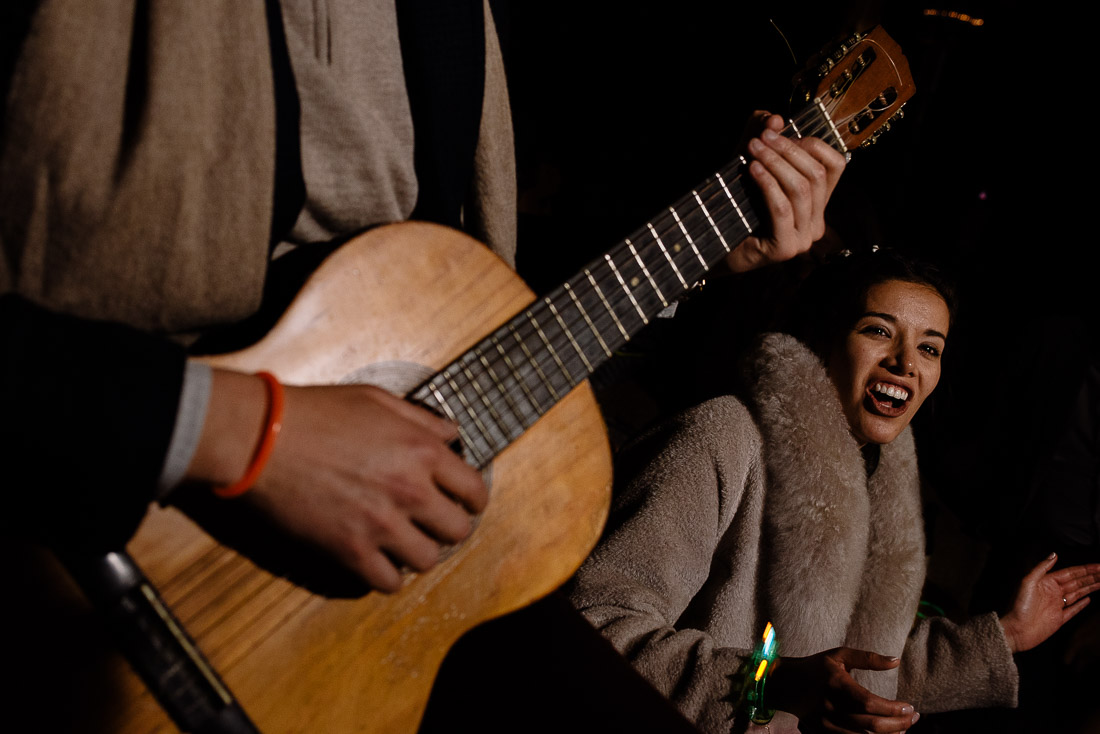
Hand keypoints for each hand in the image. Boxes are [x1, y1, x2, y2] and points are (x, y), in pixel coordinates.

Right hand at [187, 370, 487, 591]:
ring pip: (428, 561)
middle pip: (458, 530)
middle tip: (432, 523)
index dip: (472, 499)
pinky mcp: (349, 551)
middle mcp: (411, 491)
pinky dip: (386, 575)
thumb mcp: (375, 400)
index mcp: (422, 451)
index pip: (474, 490)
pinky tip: (377, 559)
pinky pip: (388, 583)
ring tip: (403, 541)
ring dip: (418, 552)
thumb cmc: (314, 413)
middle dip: (448, 527)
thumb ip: (420, 419)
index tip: (463, 502)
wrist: (260, 438)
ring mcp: (381, 525)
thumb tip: (451, 434)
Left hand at [725, 113, 845, 272]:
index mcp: (817, 204)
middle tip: (761, 137)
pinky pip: (782, 208)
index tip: (781, 133)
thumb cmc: (734, 204)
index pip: (835, 165)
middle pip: (816, 174)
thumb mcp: (751, 163)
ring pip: (801, 189)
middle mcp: (816, 222)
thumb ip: (763, 137)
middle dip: (787, 150)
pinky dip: (767, 184)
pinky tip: (752, 169)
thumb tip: (776, 119)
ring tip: (752, 149)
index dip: (812, 144)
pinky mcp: (785, 248)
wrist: (712, 245)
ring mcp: (803, 239)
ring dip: (775, 163)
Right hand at [769, 647, 919, 732]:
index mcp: (836, 684)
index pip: (870, 703)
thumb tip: (896, 660)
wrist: (785, 685)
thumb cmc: (816, 667)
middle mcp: (831, 707)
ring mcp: (826, 724)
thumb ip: (868, 658)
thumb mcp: (839, 655)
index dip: (893, 709)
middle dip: (899, 724)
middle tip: (914, 718)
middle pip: (871, 724)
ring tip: (904, 729)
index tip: (910, 707)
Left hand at [1000, 553, 1099, 652]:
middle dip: (1091, 577)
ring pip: (1078, 594)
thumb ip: (1041, 568)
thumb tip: (1054, 554)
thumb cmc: (1018, 606)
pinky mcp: (1059, 619)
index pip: (1070, 573)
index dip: (1085, 569)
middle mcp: (1052, 592)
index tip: (1098, 566)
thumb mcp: (1027, 582)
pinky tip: (1089, 599)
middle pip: (1077, 582)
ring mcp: (1056, 605)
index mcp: (1046, 582)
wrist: (1016, 630)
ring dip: (1090, 588)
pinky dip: (1081, 604)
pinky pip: (1073, 609)